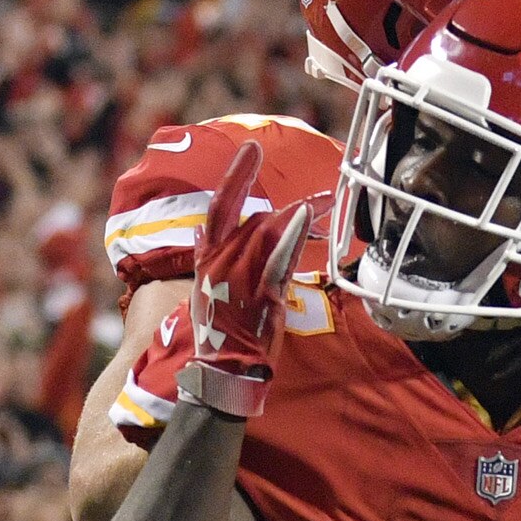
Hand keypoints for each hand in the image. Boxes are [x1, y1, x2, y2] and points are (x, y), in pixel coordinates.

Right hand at [178, 143, 311, 420]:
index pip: (219, 208)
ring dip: (297, 213)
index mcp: (207, 260)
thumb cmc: (218, 333)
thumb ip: (205, 257)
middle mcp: (221, 263)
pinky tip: (306, 215)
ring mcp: (241, 277)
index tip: (250, 149)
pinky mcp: (262, 292)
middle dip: (278, 198)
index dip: (235, 176)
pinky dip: (292, 234)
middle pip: (251, 218)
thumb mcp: (203, 290)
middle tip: (308, 186)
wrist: (222, 370)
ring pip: (267, 232)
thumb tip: (199, 230)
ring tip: (322, 199)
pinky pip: (279, 256)